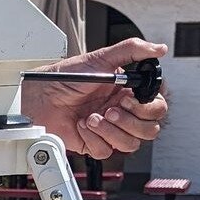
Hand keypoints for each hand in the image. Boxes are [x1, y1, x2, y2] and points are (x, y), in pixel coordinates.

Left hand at [22, 37, 168, 159]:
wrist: (40, 96)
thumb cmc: (66, 77)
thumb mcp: (100, 58)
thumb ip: (131, 50)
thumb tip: (159, 49)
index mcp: (127, 93)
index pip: (157, 107)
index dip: (148, 107)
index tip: (128, 98)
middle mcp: (121, 112)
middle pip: (150, 129)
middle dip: (130, 121)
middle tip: (109, 109)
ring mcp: (108, 129)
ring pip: (131, 144)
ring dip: (111, 130)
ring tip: (92, 117)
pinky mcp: (93, 143)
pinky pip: (106, 151)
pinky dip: (93, 138)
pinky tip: (81, 125)